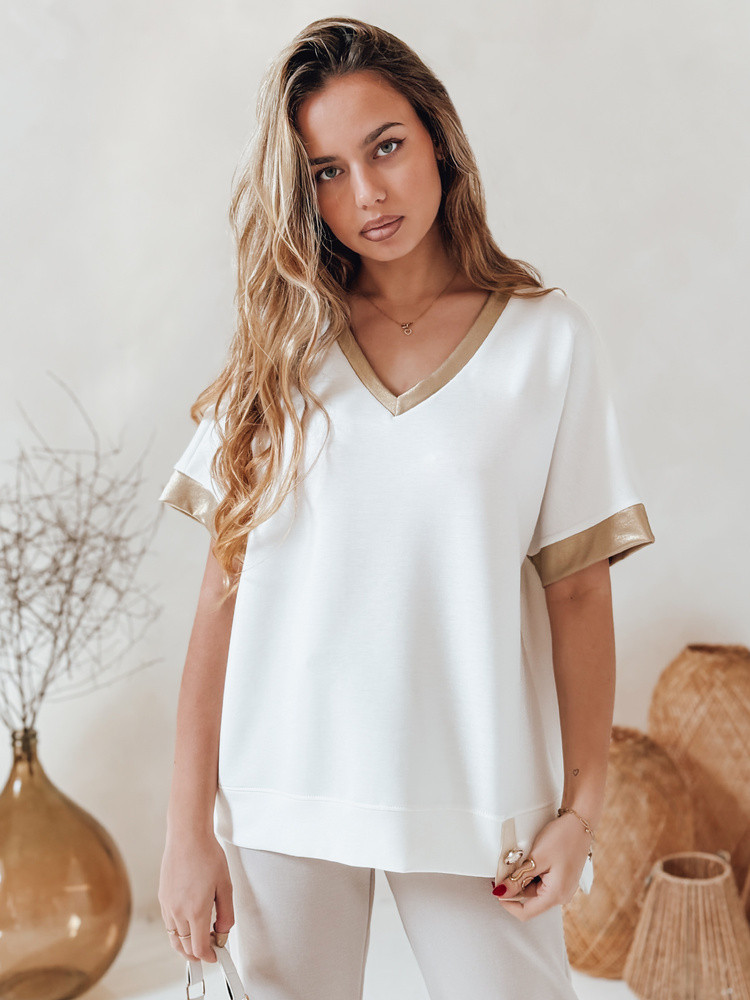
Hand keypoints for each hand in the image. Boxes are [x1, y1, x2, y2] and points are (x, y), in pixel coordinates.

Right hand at [159, 830, 234, 961]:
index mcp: (196, 911)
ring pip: (174, 938)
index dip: (209, 956)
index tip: (216, 956)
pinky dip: (178, 931)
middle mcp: (178, 912)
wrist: (187, 836)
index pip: (199, 948)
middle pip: (185, 948)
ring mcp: (168, 906)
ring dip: (186, 945)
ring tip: (200, 939)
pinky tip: (189, 923)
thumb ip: (226, 913)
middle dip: (198, 954)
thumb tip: (223, 932)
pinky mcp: (163, 898)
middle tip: (211, 948)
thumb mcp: (225, 885)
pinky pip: (169, 924)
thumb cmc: (207, 856)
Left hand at [489, 812, 591, 921]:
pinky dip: (532, 873)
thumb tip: (501, 893)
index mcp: (555, 895)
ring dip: (523, 877)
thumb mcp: (536, 858)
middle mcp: (561, 895)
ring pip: (534, 890)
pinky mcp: (562, 878)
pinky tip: (531, 859)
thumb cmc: (563, 838)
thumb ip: (518, 879)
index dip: (507, 903)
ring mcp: (562, 887)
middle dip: (515, 886)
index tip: (497, 888)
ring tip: (522, 858)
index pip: (526, 913)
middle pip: (529, 900)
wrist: (581, 822)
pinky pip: (542, 881)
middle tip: (507, 866)